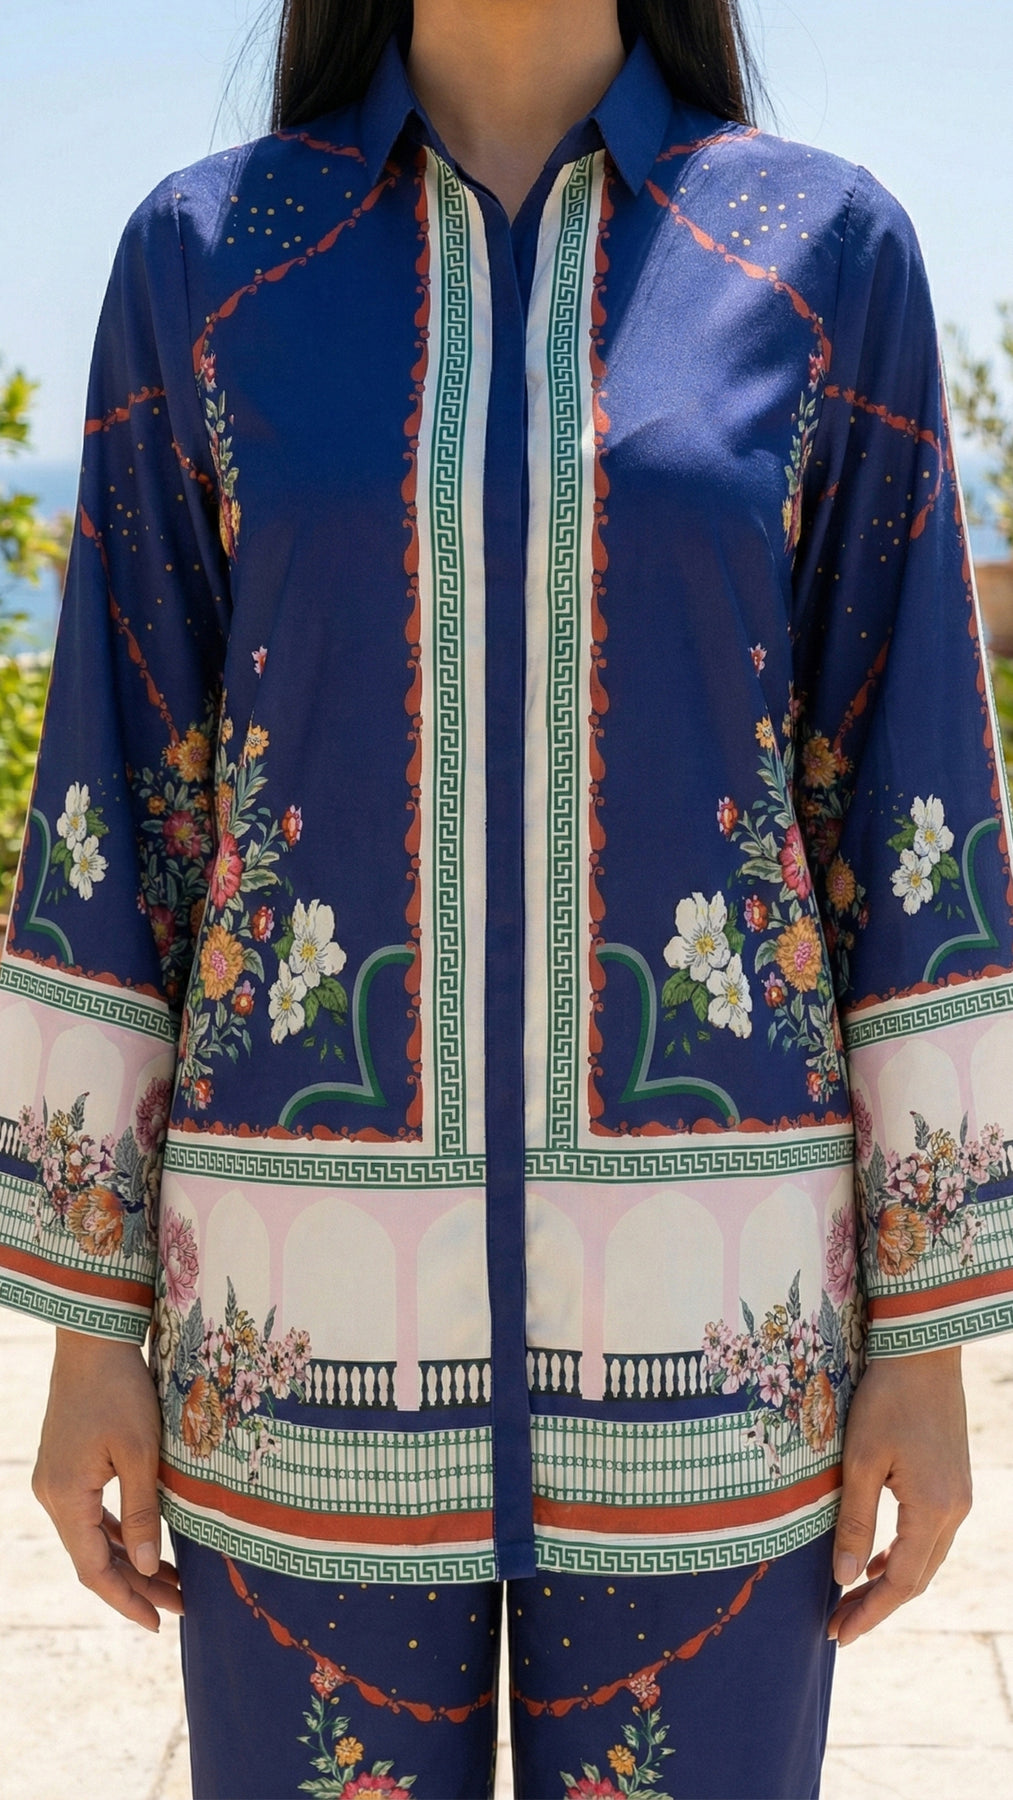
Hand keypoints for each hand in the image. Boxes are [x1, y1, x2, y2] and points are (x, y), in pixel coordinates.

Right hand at [31, 1328, 182, 1632]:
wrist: (93, 1341)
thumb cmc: (119, 1390)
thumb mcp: (139, 1452)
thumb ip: (142, 1512)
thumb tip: (146, 1566)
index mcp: (65, 1497)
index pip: (93, 1568)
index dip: (126, 1599)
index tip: (158, 1622)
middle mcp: (52, 1494)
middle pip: (93, 1556)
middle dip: (136, 1583)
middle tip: (181, 1604)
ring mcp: (56, 1480)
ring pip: (92, 1536)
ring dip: (129, 1559)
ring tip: (173, 1580)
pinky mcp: (66, 1466)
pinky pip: (90, 1513)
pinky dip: (117, 1532)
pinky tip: (145, 1543)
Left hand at [828, 1345, 970, 1646]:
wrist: (923, 1351)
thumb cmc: (886, 1399)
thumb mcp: (860, 1460)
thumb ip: (855, 1521)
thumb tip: (844, 1578)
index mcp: (933, 1509)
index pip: (901, 1583)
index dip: (869, 1612)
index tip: (838, 1634)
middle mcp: (955, 1510)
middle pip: (917, 1578)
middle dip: (876, 1606)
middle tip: (837, 1626)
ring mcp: (959, 1496)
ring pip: (926, 1559)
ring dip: (890, 1582)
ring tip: (850, 1600)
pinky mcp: (953, 1482)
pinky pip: (930, 1535)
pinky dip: (903, 1554)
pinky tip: (878, 1559)